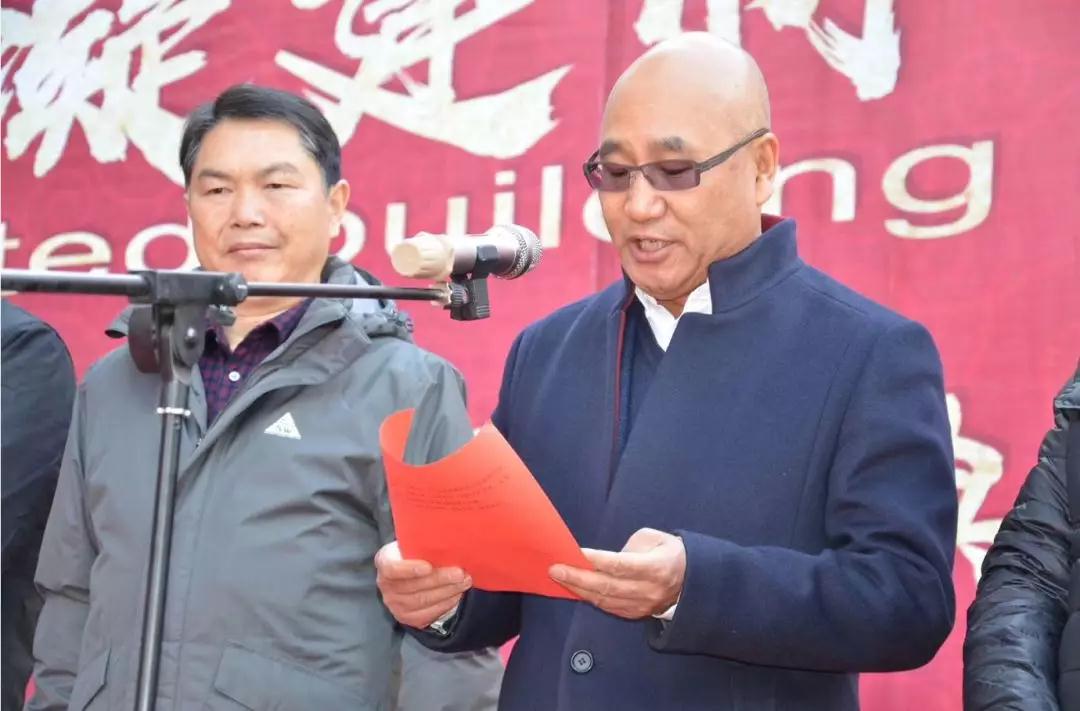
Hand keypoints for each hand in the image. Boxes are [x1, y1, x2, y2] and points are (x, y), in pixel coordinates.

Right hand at [375, 541, 472, 628]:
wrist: (411, 573)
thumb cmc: (416, 553)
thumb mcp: (414, 542)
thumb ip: (423, 541)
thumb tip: (448, 534)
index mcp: (384, 561)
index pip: (392, 568)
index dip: (409, 569)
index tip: (428, 566)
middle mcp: (385, 586)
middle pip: (413, 586)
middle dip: (440, 580)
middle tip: (460, 573)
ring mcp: (395, 604)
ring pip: (423, 601)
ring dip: (448, 591)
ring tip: (464, 582)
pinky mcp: (408, 618)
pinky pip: (429, 613)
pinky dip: (446, 603)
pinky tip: (457, 594)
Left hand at [549, 528, 685, 619]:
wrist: (691, 582)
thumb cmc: (670, 553)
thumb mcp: (656, 539)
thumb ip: (630, 546)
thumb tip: (605, 559)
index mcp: (656, 568)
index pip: (620, 565)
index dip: (596, 560)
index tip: (575, 553)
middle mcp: (648, 590)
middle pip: (607, 586)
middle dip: (577, 577)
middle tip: (555, 568)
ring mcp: (641, 606)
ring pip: (604, 600)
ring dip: (578, 588)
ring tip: (559, 577)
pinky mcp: (635, 614)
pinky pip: (607, 607)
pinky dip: (589, 597)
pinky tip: (574, 587)